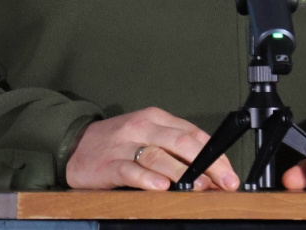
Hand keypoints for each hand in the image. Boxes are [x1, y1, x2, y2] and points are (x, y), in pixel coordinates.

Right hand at [65, 106, 239, 190]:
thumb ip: (174, 150)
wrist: (75, 144)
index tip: (230, 174)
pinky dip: (147, 178)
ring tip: (200, 186)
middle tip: (224, 182)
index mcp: (155, 118)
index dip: (215, 155)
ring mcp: (124, 144)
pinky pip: (130, 169)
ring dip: (182, 172)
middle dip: (207, 164)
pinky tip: (160, 187)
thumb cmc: (117, 143)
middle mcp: (142, 127)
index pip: (193, 134)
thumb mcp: (147, 136)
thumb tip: (209, 173)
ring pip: (158, 155)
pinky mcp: (108, 164)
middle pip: (181, 142)